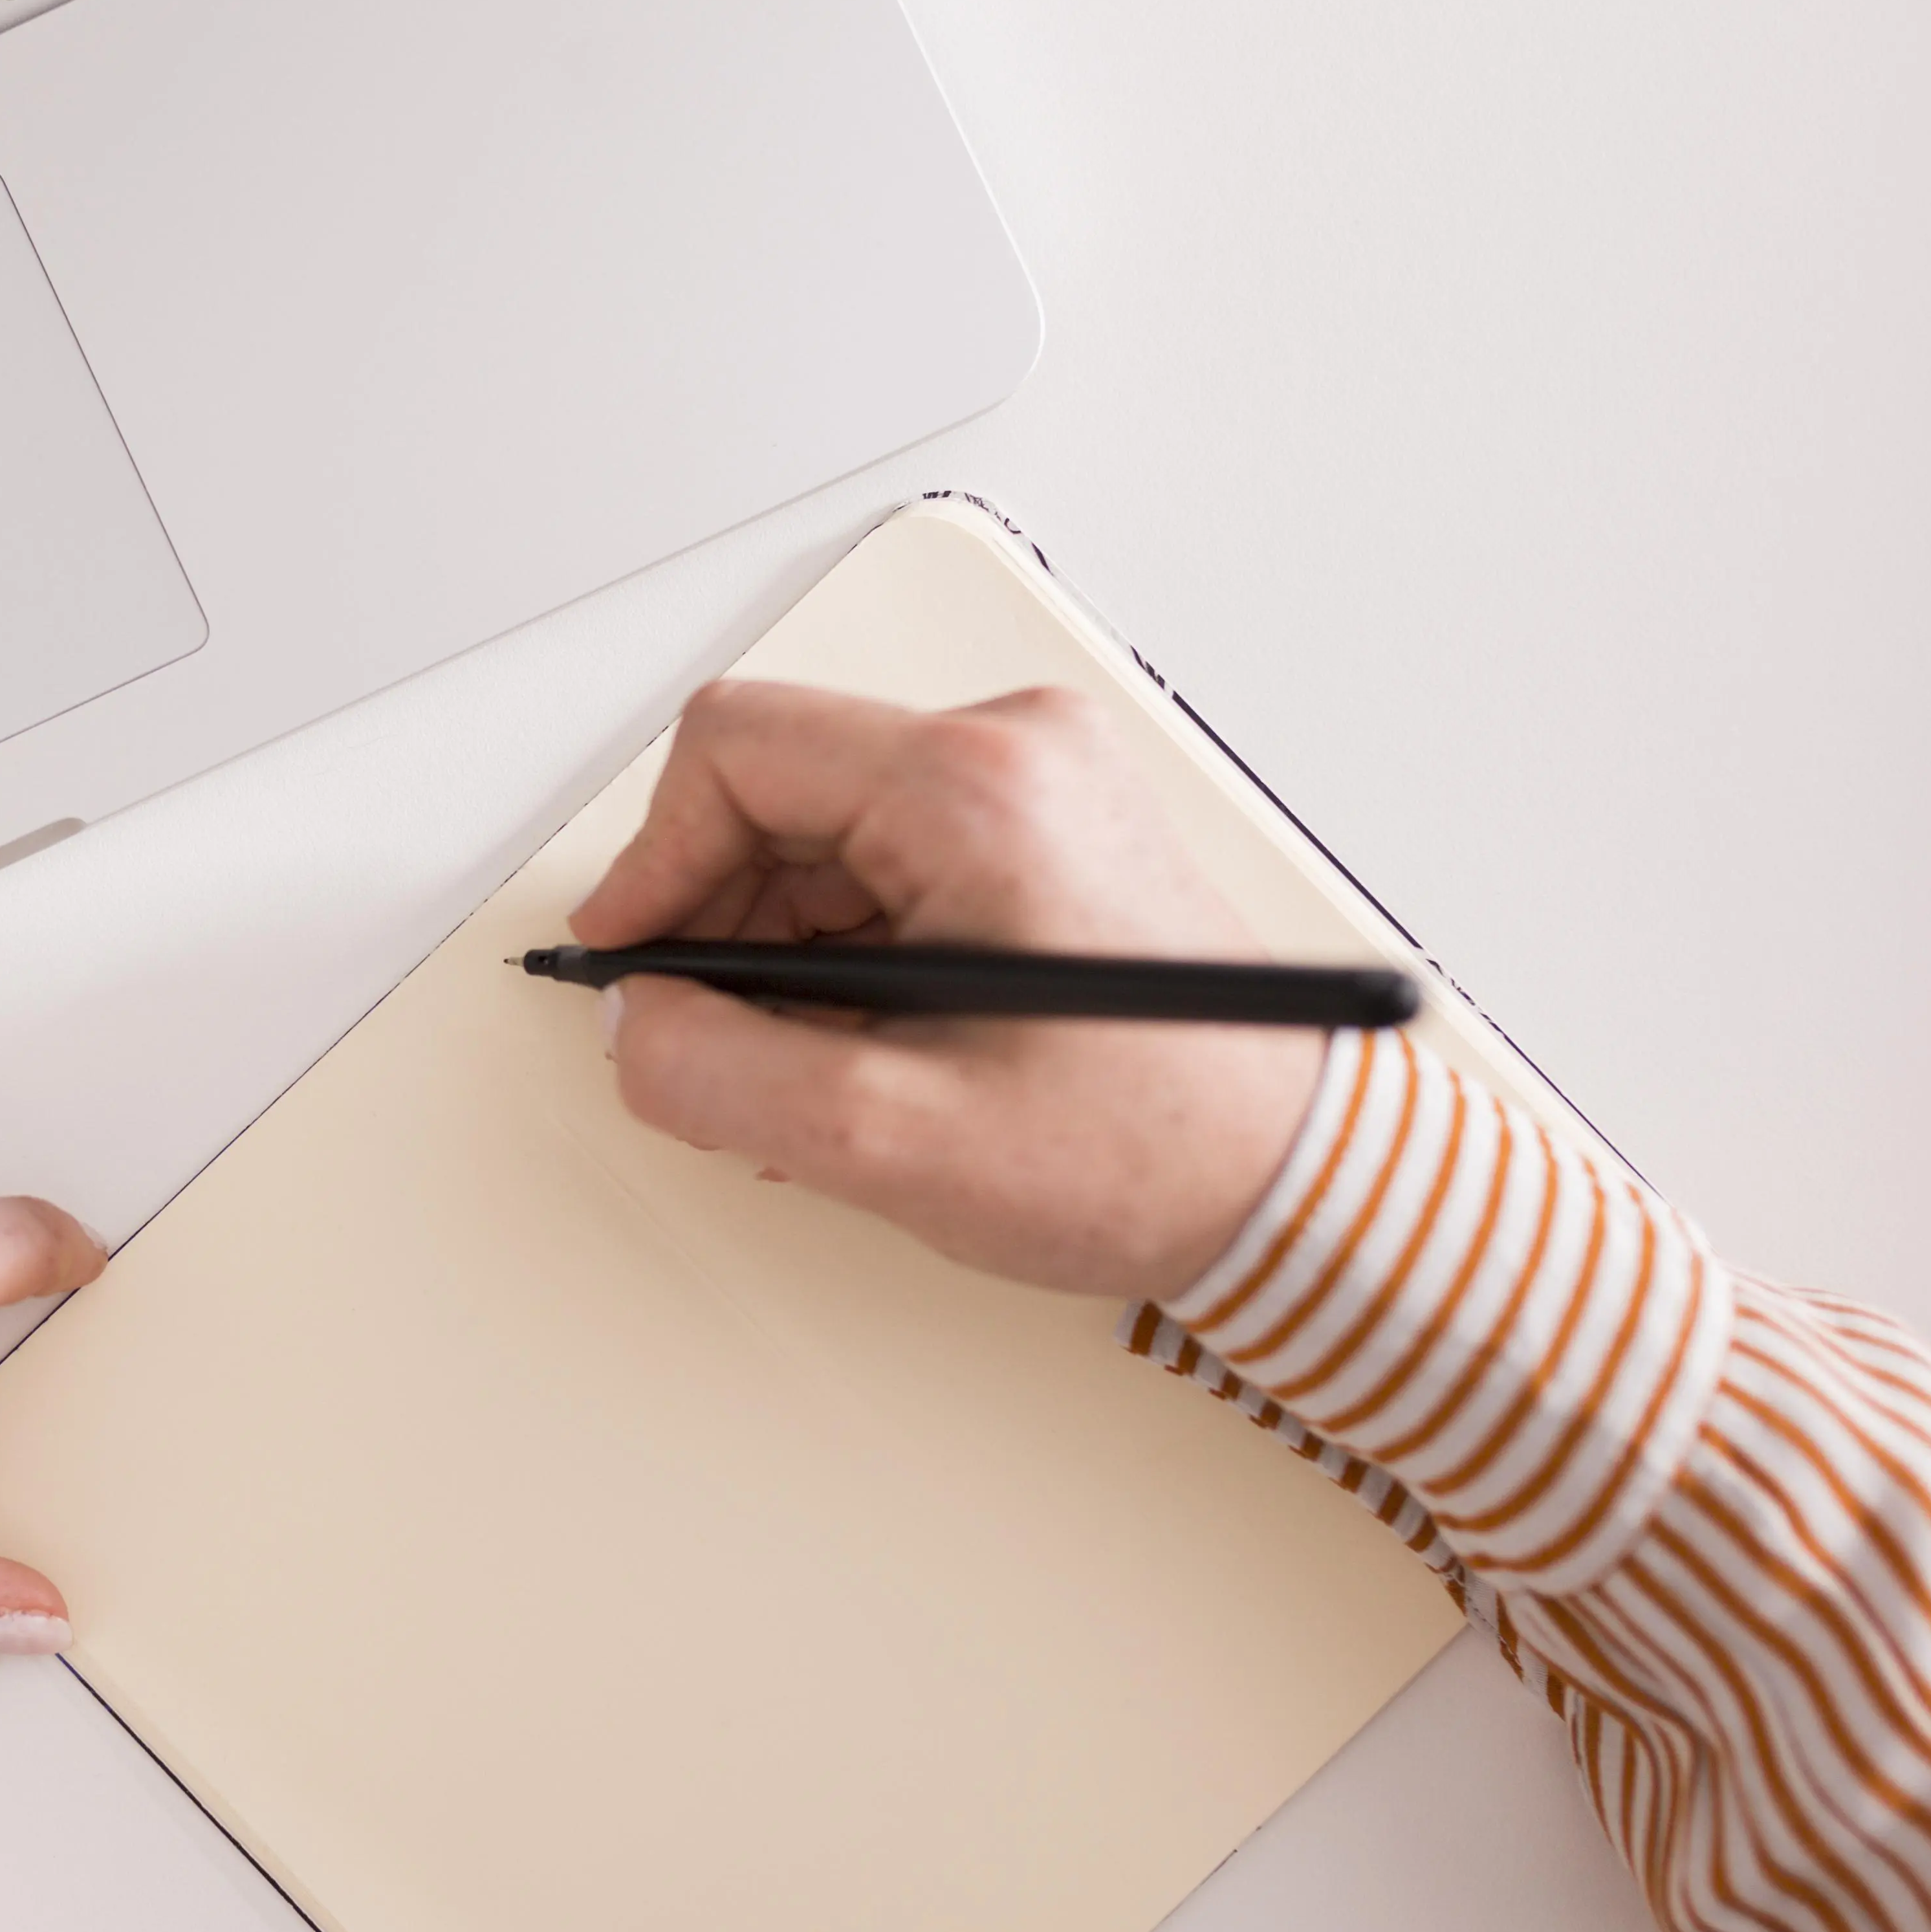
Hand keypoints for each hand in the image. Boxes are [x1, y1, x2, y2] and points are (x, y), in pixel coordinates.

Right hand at [571, 680, 1323, 1299]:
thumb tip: (636, 1026)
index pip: (736, 749)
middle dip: (723, 924)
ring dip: (786, 950)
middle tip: (725, 1045)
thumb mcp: (889, 1137)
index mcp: (976, 788)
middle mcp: (1014, 753)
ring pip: (825, 834)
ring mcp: (1038, 786)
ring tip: (822, 1070)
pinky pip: (889, 863)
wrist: (1298, 1182)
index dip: (654, 860)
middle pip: (777, 790)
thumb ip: (719, 1073)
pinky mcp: (1047, 833)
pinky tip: (870, 1048)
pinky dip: (848, 952)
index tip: (632, 963)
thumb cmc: (1150, 1149)